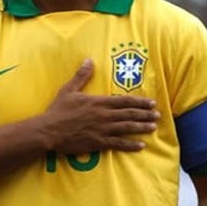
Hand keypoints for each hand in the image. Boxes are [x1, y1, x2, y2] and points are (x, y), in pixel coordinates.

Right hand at [40, 59, 158, 154]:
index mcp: (98, 102)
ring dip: (142, 127)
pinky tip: (141, 145)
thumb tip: (89, 60)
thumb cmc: (57, 110)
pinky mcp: (98, 142)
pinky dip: (131, 144)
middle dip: (145, 114)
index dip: (139, 102)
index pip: (124, 101)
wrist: (48, 130)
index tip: (151, 102)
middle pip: (129, 114)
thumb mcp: (68, 90)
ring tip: (153, 127)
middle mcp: (103, 115)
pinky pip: (118, 144)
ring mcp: (102, 130)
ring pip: (127, 128)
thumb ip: (81, 76)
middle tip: (158, 115)